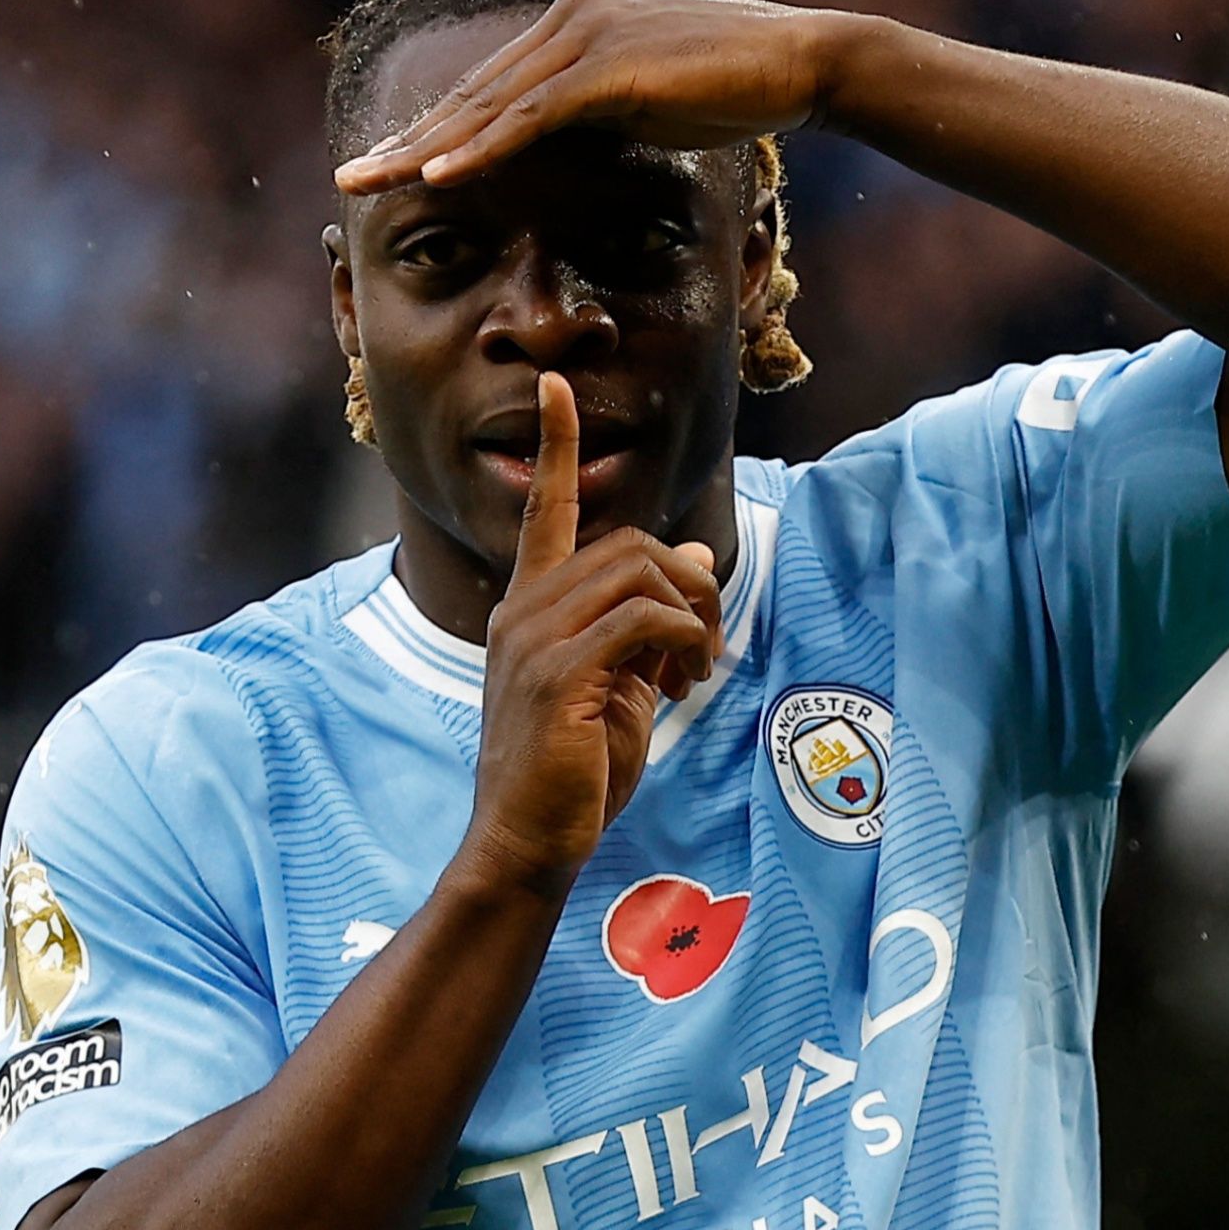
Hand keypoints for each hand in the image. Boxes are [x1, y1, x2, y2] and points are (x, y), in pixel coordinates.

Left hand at [334, 0, 842, 194]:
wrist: (803, 61)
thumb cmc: (734, 86)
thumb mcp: (645, 100)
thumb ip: (593, 112)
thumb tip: (557, 146)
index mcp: (572, 23)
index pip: (487, 86)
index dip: (433, 128)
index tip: (388, 164)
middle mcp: (568, 19)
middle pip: (471, 93)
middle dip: (405, 140)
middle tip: (348, 174)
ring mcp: (587, 38)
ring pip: (489, 105)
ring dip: (424, 150)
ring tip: (371, 181)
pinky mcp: (611, 67)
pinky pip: (530, 116)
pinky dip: (482, 148)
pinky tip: (439, 175)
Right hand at [463, 371, 721, 885]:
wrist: (526, 842)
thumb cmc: (572, 772)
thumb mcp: (619, 685)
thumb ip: (646, 622)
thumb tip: (695, 556)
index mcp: (530, 607)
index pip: (545, 508)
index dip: (553, 445)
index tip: (555, 387)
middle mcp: (524, 611)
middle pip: (629, 542)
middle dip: (690, 584)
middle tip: (704, 650)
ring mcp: (536, 639)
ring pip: (641, 570)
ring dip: (693, 614)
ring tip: (693, 673)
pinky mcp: (561, 673)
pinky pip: (646, 620)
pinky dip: (684, 641)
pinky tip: (682, 683)